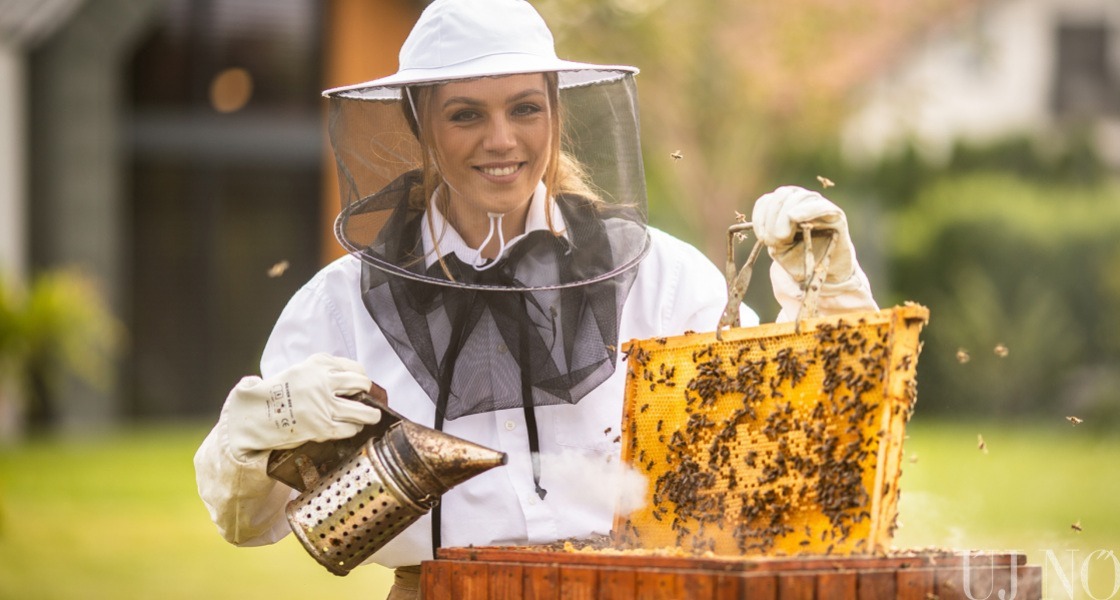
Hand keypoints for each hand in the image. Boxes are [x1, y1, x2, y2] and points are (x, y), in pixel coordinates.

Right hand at [221, 353, 380, 460]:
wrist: (255, 413)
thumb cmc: (277, 392)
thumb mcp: (300, 369)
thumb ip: (324, 370)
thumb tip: (350, 377)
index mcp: (319, 363)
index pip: (355, 368)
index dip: (362, 378)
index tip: (362, 384)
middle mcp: (324, 381)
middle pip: (362, 385)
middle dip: (368, 393)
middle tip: (369, 399)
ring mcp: (325, 405)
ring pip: (362, 410)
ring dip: (370, 414)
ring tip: (372, 416)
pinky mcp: (323, 426)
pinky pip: (349, 428)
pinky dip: (354, 428)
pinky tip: (353, 427)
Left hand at [751, 186, 855, 284]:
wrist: (823, 270)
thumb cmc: (799, 257)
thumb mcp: (779, 248)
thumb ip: (772, 233)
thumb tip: (782, 218)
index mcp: (783, 205)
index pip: (767, 201)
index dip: (760, 217)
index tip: (762, 237)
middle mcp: (800, 199)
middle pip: (781, 195)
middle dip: (772, 218)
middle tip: (774, 240)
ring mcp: (818, 204)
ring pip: (798, 197)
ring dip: (785, 217)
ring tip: (784, 237)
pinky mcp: (835, 213)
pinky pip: (820, 206)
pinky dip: (806, 210)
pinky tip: (795, 218)